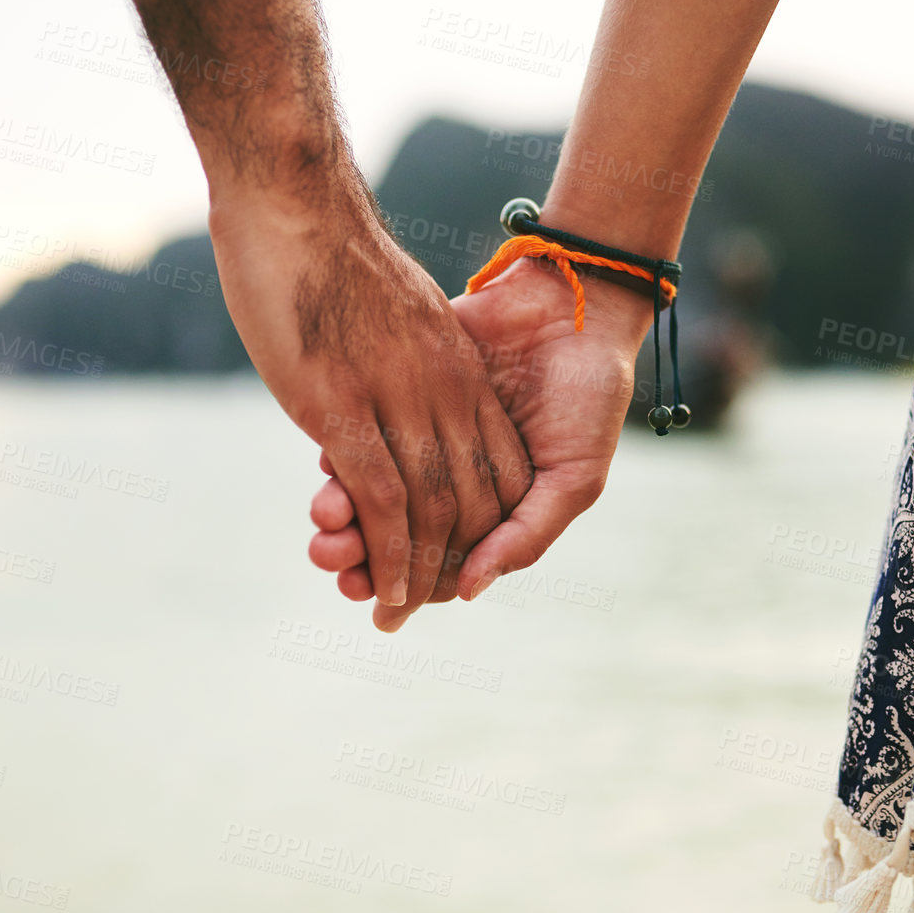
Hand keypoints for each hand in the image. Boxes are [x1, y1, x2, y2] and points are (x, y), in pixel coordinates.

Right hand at [210, 185, 532, 619]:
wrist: (295, 196)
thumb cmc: (326, 246)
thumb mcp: (392, 308)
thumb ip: (405, 355)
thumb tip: (394, 383)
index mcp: (456, 368)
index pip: (495, 466)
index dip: (485, 525)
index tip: (462, 563)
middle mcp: (443, 390)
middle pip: (474, 499)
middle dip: (453, 563)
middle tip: (426, 608)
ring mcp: (399, 400)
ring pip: (433, 512)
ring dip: (419, 577)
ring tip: (397, 619)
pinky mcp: (345, 409)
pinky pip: (387, 502)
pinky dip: (392, 557)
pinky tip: (388, 592)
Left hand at [307, 256, 651, 625]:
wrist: (573, 301)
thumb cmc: (589, 395)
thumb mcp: (575, 476)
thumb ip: (526, 535)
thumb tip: (467, 592)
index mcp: (493, 509)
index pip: (438, 566)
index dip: (409, 589)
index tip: (380, 610)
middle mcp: (450, 478)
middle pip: (392, 535)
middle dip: (360, 559)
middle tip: (337, 571)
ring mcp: (420, 435)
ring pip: (368, 491)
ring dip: (342, 517)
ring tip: (323, 529)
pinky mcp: (398, 391)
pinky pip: (357, 432)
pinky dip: (339, 459)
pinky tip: (325, 473)